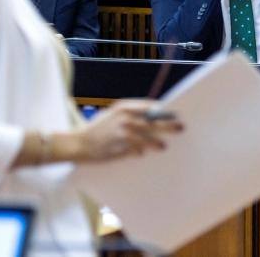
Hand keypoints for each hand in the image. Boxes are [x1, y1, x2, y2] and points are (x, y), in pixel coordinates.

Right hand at [65, 100, 181, 161]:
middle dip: (168, 125)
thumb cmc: (97, 128)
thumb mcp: (112, 114)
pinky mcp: (121, 147)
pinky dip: (141, 152)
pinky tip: (143, 154)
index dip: (163, 111)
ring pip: (148, 138)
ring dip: (157, 142)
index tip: (173, 114)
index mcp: (123, 106)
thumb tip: (152, 115)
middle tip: (180, 127)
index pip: (149, 106)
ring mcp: (124, 133)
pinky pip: (137, 150)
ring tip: (163, 146)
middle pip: (153, 121)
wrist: (80, 143)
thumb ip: (130, 113)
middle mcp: (125, 118)